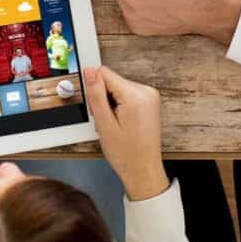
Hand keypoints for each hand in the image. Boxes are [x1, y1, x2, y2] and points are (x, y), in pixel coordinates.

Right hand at [82, 65, 169, 200]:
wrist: (143, 171)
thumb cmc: (126, 154)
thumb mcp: (104, 124)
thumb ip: (96, 94)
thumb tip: (90, 71)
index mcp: (135, 96)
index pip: (104, 73)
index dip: (95, 91)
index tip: (99, 111)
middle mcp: (146, 92)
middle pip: (111, 81)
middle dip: (103, 99)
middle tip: (107, 122)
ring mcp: (150, 96)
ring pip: (117, 88)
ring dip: (111, 104)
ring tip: (115, 125)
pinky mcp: (149, 101)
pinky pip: (126, 95)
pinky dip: (120, 107)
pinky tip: (122, 123)